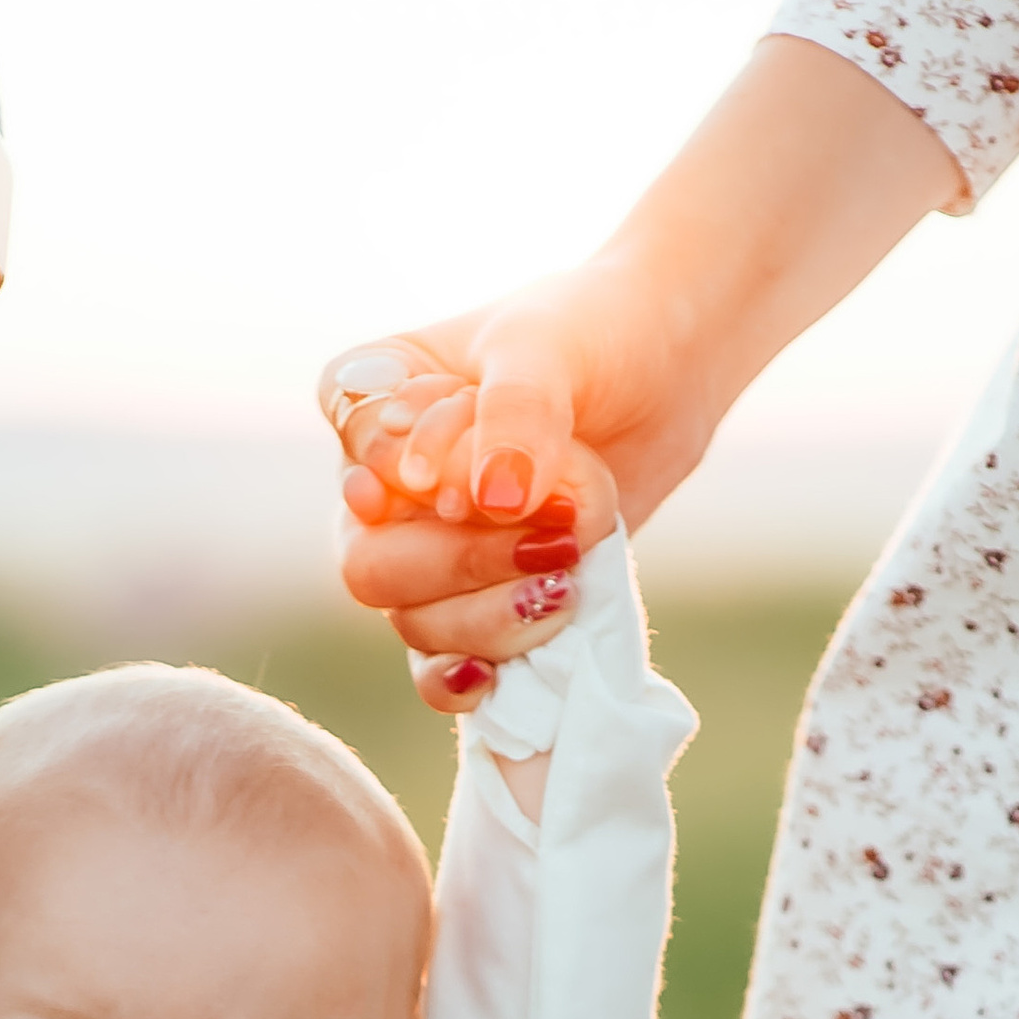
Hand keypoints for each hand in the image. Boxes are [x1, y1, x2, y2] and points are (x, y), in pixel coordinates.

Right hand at [320, 37, 966, 698]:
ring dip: (493, 614)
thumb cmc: (592, 337)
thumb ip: (516, 414)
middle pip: (369, 566)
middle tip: (550, 536)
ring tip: (571, 572)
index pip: (354, 448)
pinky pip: (437, 670)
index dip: (404, 471)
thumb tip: (493, 501)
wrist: (664, 376)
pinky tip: (491, 679)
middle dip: (460, 563)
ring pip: (414, 624)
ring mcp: (423, 555)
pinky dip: (462, 681)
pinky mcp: (472, 604)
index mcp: (374, 398)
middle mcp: (381, 488)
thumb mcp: (548, 351)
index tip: (470, 472)